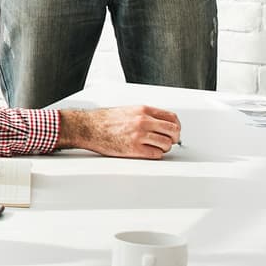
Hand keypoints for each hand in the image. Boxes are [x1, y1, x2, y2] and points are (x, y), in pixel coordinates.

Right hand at [58, 102, 181, 157]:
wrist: (89, 127)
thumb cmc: (106, 120)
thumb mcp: (130, 110)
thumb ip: (147, 115)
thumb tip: (162, 124)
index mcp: (143, 110)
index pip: (172, 117)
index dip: (176, 126)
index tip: (175, 130)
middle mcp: (143, 121)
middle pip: (173, 130)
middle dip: (174, 138)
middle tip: (170, 141)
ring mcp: (139, 135)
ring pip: (166, 144)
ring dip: (165, 148)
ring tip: (157, 147)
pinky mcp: (134, 149)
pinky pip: (156, 154)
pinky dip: (156, 154)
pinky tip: (150, 152)